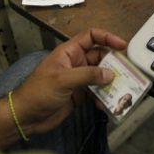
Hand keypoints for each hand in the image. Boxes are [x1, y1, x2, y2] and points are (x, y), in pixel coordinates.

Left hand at [12, 28, 126, 135]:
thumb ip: (88, 75)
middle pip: (100, 57)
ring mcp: (78, 79)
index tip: (122, 45)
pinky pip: (97, 92)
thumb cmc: (38, 93)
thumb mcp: (63, 80)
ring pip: (101, 76)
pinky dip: (104, 97)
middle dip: (114, 64)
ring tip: (122, 89)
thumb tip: (110, 74)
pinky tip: (107, 104)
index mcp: (69, 52)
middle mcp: (76, 63)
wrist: (25, 117)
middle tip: (127, 72)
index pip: (91, 37)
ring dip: (111, 82)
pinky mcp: (80, 95)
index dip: (107, 37)